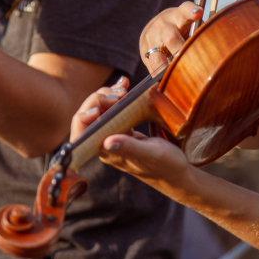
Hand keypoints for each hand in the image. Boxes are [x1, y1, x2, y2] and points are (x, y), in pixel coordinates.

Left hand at [70, 75, 190, 188]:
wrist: (177, 172)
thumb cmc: (166, 166)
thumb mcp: (151, 154)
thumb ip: (129, 148)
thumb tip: (107, 142)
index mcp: (106, 152)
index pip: (82, 133)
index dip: (84, 117)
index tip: (101, 107)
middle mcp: (105, 143)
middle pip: (89, 117)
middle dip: (99, 100)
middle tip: (120, 93)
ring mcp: (114, 135)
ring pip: (100, 110)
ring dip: (109, 95)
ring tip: (124, 87)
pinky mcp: (124, 129)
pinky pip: (114, 109)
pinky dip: (118, 96)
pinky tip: (125, 87)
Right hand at [139, 1, 202, 74]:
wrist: (153, 30)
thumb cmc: (180, 29)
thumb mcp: (188, 25)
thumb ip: (199, 32)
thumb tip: (218, 48)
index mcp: (178, 16)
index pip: (184, 9)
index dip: (191, 10)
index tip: (198, 12)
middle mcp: (163, 24)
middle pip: (171, 37)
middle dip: (181, 51)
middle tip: (191, 62)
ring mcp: (151, 37)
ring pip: (158, 56)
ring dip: (169, 68)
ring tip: (178, 76)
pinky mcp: (144, 50)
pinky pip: (152, 66)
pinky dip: (161, 75)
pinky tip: (167, 81)